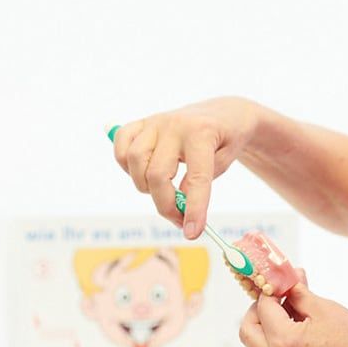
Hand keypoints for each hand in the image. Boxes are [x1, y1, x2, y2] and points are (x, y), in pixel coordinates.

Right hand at [110, 98, 259, 238]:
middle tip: (179, 219)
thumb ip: (200, 182)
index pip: (196, 177)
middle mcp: (174, 125)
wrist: (223, 114)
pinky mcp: (141, 123)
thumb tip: (176, 204)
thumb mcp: (224, 162)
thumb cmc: (226, 141)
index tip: (192, 233)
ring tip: (162, 190)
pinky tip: (143, 173)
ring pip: (133, 160)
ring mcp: (155, 122)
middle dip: (166, 205)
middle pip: (156, 174)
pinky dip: (126, 165)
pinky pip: (121, 146)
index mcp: (202, 133)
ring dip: (144, 185)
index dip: (194, 209)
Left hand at [238, 283, 347, 346]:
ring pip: (263, 346)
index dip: (270, 289)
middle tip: (277, 296)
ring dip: (272, 325)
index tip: (280, 279)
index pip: (262, 307)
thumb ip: (298, 293)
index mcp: (284, 342)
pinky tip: (307, 329)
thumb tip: (284, 277)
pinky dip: (284, 341)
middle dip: (258, 310)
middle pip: (249, 331)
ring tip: (298, 310)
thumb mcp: (325, 308)